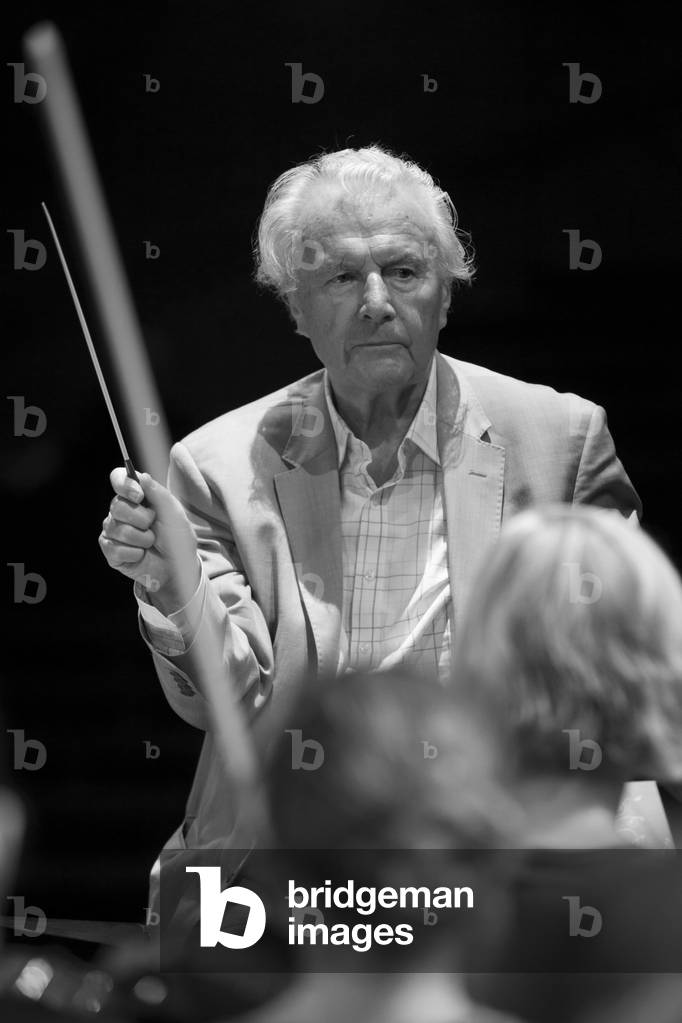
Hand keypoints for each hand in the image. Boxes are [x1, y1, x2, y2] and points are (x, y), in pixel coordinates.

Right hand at [99, 468, 199, 612]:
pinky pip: (116, 549)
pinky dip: (135, 554)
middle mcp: (120, 511)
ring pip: (118, 529)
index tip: (139, 495)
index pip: (118, 479)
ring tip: (151, 542)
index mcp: (136, 496)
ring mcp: (113, 531)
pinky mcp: (111, 552)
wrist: (178, 567)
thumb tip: (142, 477)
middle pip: (117, 506)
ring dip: (142, 539)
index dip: (124, 484)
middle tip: (153, 526)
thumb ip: (159, 494)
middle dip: (141, 519)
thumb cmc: (176, 537)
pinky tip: (141, 555)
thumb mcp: (174, 514)